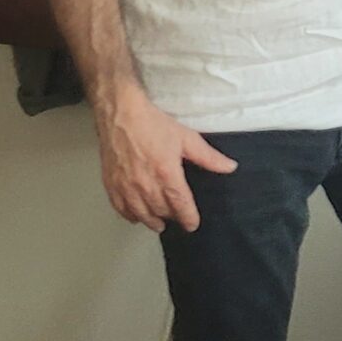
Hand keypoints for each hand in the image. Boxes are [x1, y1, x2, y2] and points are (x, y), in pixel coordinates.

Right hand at [91, 86, 234, 232]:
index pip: (180, 204)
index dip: (188, 217)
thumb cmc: (153, 125)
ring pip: (140, 213)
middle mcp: (144, 184)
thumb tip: (230, 167)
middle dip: (171, 217)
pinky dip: (129, 215)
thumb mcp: (186, 138)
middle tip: (177, 218)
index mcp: (166, 173)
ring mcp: (125, 186)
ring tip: (159, 224)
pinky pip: (120, 207)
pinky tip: (136, 216)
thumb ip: (208, 157)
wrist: (120, 115)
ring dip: (151, 221)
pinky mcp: (111, 183)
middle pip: (160, 211)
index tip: (193, 225)